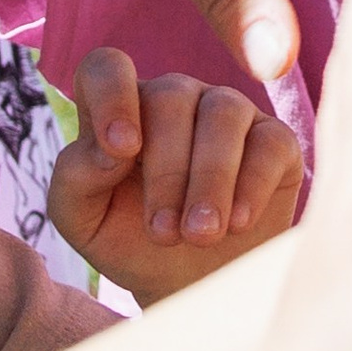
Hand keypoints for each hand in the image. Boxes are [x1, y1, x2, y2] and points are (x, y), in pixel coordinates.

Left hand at [50, 48, 304, 305]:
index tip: (122, 150)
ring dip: (209, 179)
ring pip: (223, 114)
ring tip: (200, 235)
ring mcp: (229, 112)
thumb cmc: (130, 241)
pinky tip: (237, 223)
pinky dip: (250, 186)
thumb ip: (76, 178)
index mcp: (122, 109)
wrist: (192, 282)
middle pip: (170, 96)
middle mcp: (176, 98)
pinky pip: (269, 142)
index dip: (113, 95)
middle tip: (164, 234)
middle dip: (167, 170)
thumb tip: (110, 148)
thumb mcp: (83, 221)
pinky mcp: (275, 139)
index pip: (108, 68)